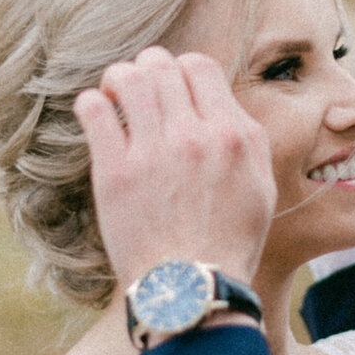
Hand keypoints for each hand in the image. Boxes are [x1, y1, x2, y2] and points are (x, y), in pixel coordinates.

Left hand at [74, 47, 275, 291]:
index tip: (172, 87)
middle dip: (147, 69)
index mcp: (232, 136)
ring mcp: (152, 152)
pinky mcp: (114, 172)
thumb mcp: (262, 187)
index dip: (181, 69)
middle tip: (140, 88)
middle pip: (160, 65)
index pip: (199, 66)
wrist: (192, 288)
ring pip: (127, 78)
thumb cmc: (229, 243)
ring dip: (118, 79)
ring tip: (115, 95)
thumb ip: (246, 138)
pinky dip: (93, 103)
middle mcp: (193, 136)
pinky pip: (94, 110)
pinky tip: (97, 115)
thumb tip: (220, 102)